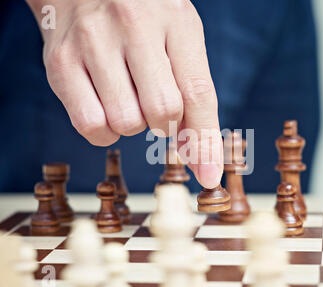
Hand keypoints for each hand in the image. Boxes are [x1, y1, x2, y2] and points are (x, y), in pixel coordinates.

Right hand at [26, 0, 222, 187]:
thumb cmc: (144, 21)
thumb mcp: (179, 42)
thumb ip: (194, 97)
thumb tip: (201, 161)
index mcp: (175, 20)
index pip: (198, 93)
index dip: (205, 141)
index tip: (209, 177)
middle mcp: (133, 26)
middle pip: (162, 112)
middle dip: (164, 122)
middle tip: (153, 99)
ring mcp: (92, 42)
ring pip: (126, 123)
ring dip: (134, 123)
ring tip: (127, 94)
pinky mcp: (60, 64)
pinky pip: (90, 126)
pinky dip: (105, 130)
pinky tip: (106, 105)